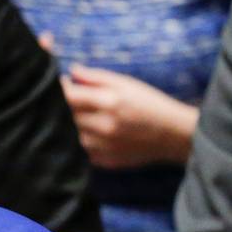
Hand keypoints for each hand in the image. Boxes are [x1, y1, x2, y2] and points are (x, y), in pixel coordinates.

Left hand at [61, 64, 197, 168]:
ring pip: (70, 134)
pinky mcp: (103, 161)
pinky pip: (80, 150)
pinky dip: (82, 141)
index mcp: (109, 102)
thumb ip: (95, 78)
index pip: (68, 95)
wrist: (172, 135)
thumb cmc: (149, 104)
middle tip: (71, 100)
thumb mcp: (126, 84)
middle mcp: (104, 126)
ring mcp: (102, 146)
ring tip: (89, 118)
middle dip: (65, 106)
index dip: (59, 88)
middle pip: (66, 116)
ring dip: (73, 125)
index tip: (60, 84)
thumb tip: (72, 71)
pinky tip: (96, 134)